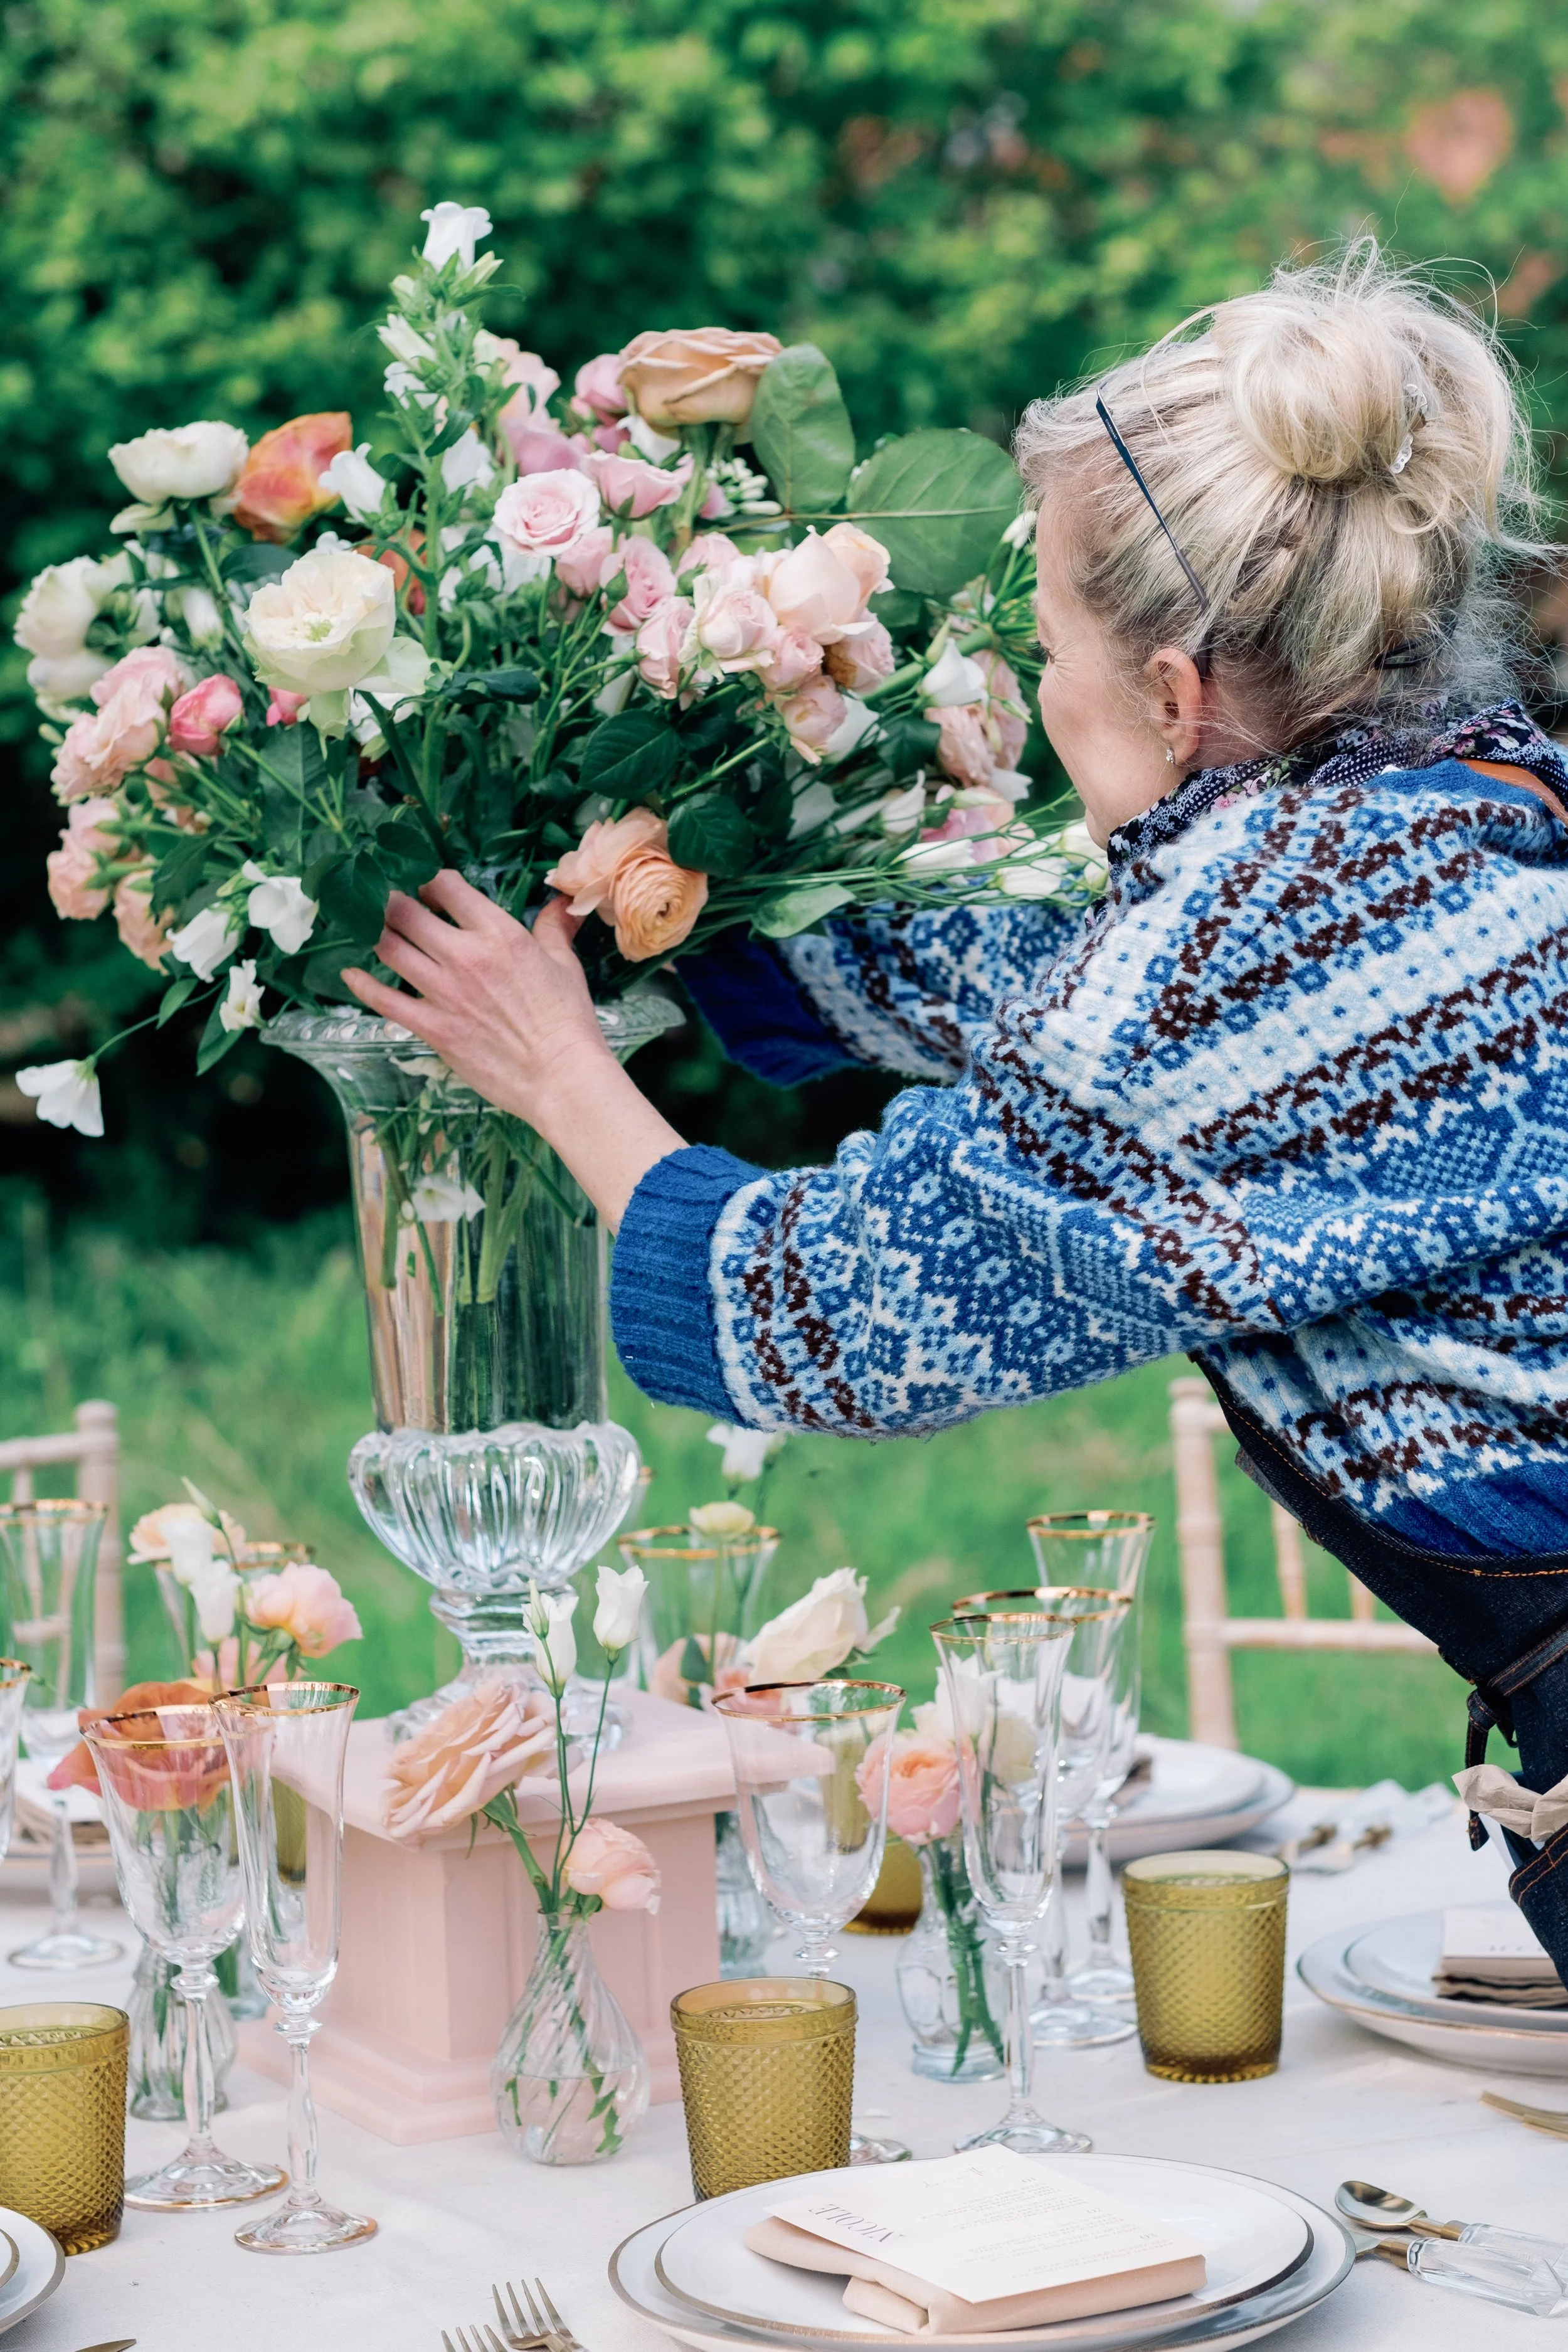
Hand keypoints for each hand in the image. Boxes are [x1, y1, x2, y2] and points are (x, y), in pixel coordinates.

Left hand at [343, 870, 606, 1123]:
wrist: (560, 1076)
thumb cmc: (567, 1020)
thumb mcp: (564, 964)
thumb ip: (552, 928)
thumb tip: (559, 902)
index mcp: (498, 933)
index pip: (445, 886)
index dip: (427, 878)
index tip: (424, 885)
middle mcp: (464, 956)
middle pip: (405, 912)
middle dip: (389, 899)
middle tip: (383, 900)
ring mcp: (443, 992)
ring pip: (389, 948)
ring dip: (373, 933)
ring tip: (366, 927)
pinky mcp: (432, 1027)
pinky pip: (383, 1000)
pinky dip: (361, 984)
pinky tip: (349, 974)